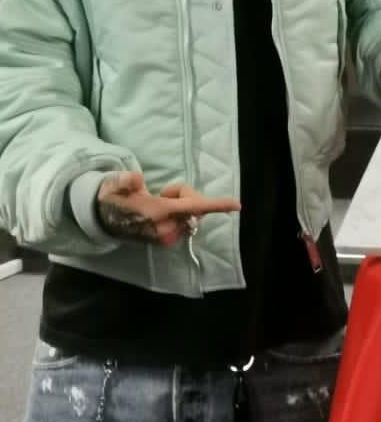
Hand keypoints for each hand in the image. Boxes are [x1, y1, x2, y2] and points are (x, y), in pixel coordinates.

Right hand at [96, 172, 240, 247]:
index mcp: (158, 212)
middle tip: (161, 192)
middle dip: (183, 194)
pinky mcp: (168, 241)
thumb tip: (136, 180)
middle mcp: (167, 228)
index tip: (237, 205)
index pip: (193, 206)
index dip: (216, 204)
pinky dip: (178, 213)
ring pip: (191, 212)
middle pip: (195, 204)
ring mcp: (168, 237)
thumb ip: (125, 181)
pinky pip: (185, 220)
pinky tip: (160, 214)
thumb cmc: (113, 200)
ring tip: (157, 204)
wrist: (103, 221)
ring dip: (180, 204)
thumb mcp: (113, 185)